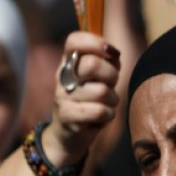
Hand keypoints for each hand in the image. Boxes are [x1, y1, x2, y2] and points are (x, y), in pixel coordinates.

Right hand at [44, 32, 120, 165]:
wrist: (68, 135)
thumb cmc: (90, 100)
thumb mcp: (98, 77)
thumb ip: (107, 61)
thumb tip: (114, 54)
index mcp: (69, 62)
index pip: (74, 40)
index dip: (95, 42)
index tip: (110, 53)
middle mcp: (62, 77)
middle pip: (92, 64)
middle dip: (111, 76)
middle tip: (110, 85)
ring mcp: (62, 97)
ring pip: (101, 91)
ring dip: (112, 99)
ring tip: (105, 104)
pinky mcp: (67, 116)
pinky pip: (100, 111)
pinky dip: (108, 115)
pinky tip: (101, 117)